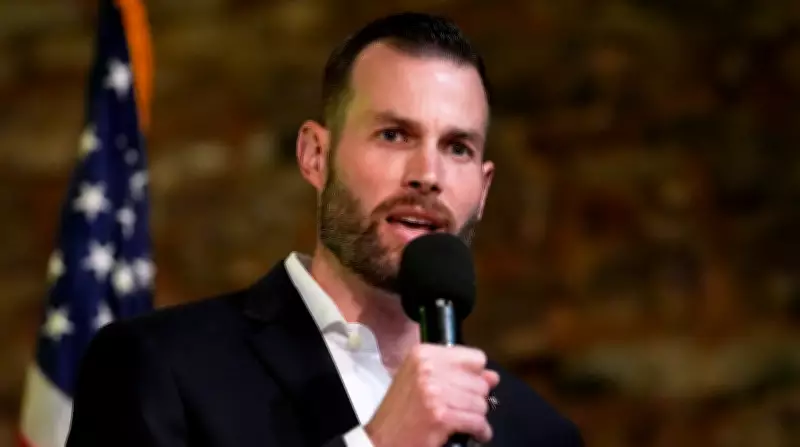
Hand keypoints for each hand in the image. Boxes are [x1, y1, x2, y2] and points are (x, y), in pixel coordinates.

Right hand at [365, 344, 499, 446]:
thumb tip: (493, 376)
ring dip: (476, 417)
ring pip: (481, 403)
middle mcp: (428, 369)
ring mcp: (434, 393)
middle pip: (480, 383)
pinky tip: (470, 433)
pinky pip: (478, 422)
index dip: (474, 376)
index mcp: (423, 354)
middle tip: (459, 409)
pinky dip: (480, 431)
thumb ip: (458, 374)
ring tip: (462, 421)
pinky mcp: (441, 417)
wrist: (381, 440)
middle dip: (475, 400)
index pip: (474, 358)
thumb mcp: (423, 381)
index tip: (465, 387)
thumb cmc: (402, 411)